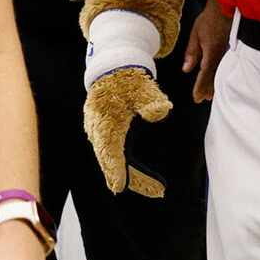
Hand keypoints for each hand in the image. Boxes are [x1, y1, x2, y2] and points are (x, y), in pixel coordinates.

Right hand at [82, 6, 172, 195]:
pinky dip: (125, 166)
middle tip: (155, 191)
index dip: (115, 170)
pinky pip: (113, 154)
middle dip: (131, 179)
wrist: (112, 68)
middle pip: (111, 161)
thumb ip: (151, 101)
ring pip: (112, 160)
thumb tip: (160, 111)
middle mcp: (99, 131)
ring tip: (153, 188)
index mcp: (106, 121)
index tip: (119, 187)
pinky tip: (138, 177)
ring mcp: (99, 133)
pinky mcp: (104, 133)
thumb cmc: (127, 78)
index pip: (109, 151)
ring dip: (130, 175)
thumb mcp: (142, 87)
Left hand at [182, 0, 232, 103]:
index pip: (205, 74)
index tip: (196, 98)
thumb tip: (186, 69)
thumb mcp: (196, 34)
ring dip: (215, 84)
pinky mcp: (233, 51)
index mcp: (211, 52)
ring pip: (222, 73)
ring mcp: (229, 53)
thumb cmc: (209, 19)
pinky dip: (222, 75)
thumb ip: (192, 53)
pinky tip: (221, 79)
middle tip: (202, 99)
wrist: (227, 7)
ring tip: (211, 94)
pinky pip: (227, 66)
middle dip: (208, 89)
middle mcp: (221, 55)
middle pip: (214, 77)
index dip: (200, 87)